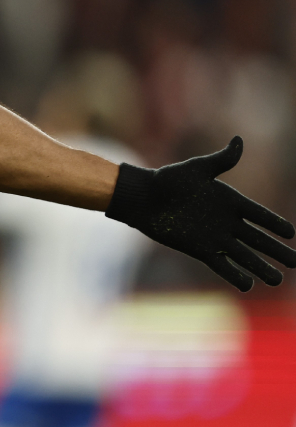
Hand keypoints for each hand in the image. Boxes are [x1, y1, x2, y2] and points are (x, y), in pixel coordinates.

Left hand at [106, 137, 295, 290]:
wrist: (144, 199)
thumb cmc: (169, 180)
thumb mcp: (196, 169)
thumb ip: (220, 161)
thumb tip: (239, 141)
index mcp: (230, 201)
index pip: (259, 215)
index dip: (275, 224)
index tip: (291, 234)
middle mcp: (227, 221)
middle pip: (258, 239)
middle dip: (277, 250)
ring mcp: (215, 237)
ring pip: (244, 255)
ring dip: (260, 267)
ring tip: (277, 280)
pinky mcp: (200, 249)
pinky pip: (221, 264)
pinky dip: (234, 274)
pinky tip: (248, 285)